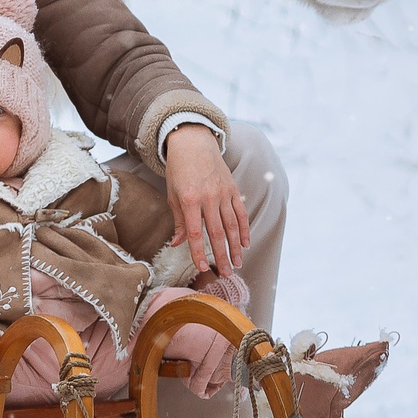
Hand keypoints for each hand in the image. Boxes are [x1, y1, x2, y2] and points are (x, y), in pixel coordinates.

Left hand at [163, 124, 247, 277]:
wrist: (193, 143)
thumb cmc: (178, 170)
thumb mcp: (172, 194)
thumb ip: (178, 221)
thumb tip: (178, 244)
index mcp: (189, 199)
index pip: (195, 233)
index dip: (198, 252)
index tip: (202, 268)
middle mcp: (208, 197)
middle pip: (217, 233)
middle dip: (221, 256)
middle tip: (226, 274)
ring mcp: (223, 193)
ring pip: (232, 225)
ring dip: (235, 247)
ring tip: (237, 264)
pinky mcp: (232, 189)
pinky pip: (240, 212)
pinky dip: (244, 229)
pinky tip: (245, 244)